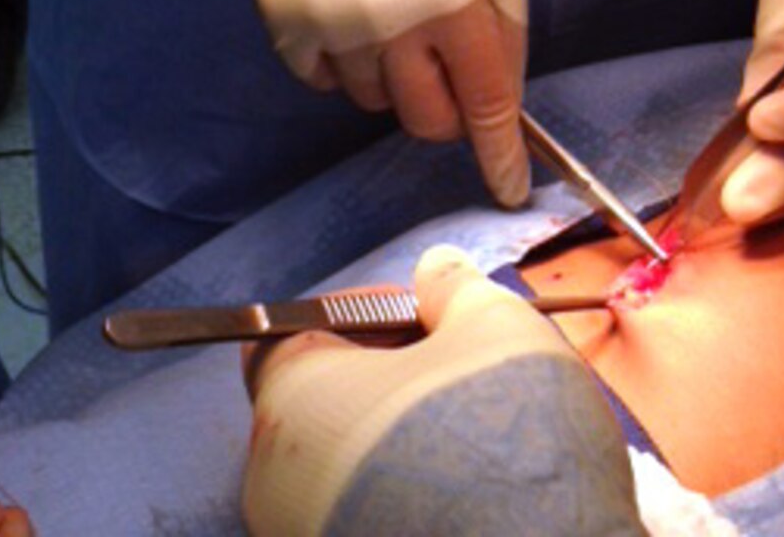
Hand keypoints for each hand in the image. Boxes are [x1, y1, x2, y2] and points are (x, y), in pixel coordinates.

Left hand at [241, 247, 642, 536]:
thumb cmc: (508, 442)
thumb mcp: (497, 327)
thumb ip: (454, 289)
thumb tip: (434, 271)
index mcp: (295, 402)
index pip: (292, 336)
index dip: (360, 313)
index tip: (419, 315)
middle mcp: (275, 484)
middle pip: (319, 403)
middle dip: (386, 376)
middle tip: (458, 367)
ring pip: (345, 467)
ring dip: (399, 440)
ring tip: (477, 433)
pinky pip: (365, 516)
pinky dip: (407, 496)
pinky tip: (471, 491)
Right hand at [258, 0, 528, 206]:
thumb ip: (507, 23)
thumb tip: (502, 104)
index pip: (483, 99)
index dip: (498, 153)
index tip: (509, 191)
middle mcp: (390, 21)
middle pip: (423, 118)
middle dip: (446, 109)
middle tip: (448, 67)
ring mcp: (330, 24)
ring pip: (372, 101)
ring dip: (392, 78)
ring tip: (394, 15)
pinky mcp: (285, 20)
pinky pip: (323, 80)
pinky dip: (343, 63)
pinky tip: (353, 11)